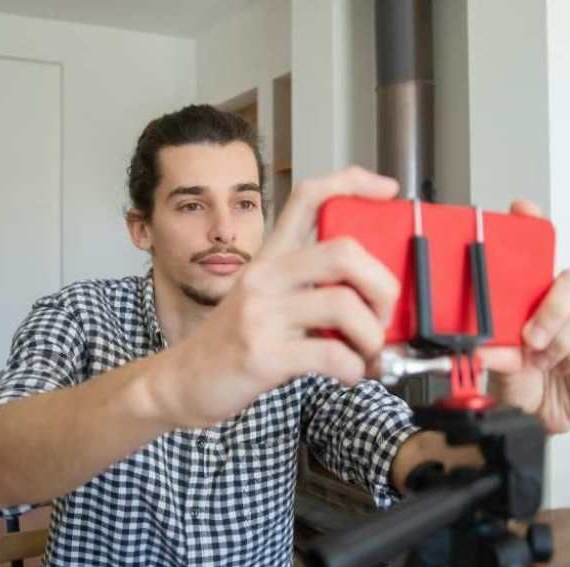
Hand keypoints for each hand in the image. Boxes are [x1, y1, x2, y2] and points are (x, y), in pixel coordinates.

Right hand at [147, 166, 402, 425]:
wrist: (182, 381)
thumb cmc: (229, 344)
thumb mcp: (262, 300)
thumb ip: (308, 289)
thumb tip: (376, 296)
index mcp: (269, 259)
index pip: (309, 197)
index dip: (354, 183)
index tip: (386, 192)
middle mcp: (264, 278)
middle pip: (343, 251)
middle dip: (384, 285)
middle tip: (383, 313)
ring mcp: (261, 315)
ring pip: (345, 305)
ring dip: (372, 336)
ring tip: (366, 353)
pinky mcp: (262, 355)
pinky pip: (331, 355)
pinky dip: (356, 369)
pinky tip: (349, 374)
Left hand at [481, 200, 569, 433]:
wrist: (539, 418)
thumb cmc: (518, 384)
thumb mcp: (498, 368)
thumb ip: (495, 354)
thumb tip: (485, 348)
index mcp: (531, 298)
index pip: (537, 249)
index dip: (531, 223)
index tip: (521, 209)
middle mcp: (564, 302)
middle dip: (551, 311)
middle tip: (531, 339)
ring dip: (561, 347)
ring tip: (547, 363)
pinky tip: (569, 369)